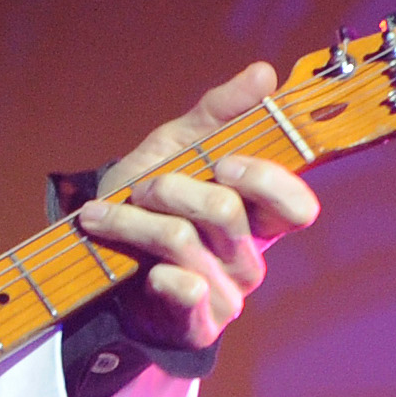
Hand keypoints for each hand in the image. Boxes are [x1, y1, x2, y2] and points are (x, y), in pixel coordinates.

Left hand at [73, 63, 322, 352]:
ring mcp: (228, 293)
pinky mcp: (199, 323)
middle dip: (172, 187)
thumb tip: (265, 73)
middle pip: (228, 212)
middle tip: (142, 185)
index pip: (298, 205)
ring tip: (105, 216)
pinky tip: (137, 268)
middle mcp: (252, 256)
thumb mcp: (174, 149)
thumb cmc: (147, 205)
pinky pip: (183, 287)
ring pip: (185, 241)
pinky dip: (150, 269)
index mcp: (258, 216)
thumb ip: (217, 114)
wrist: (97, 268)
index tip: (223, 161)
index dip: (266, 180)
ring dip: (134, 221)